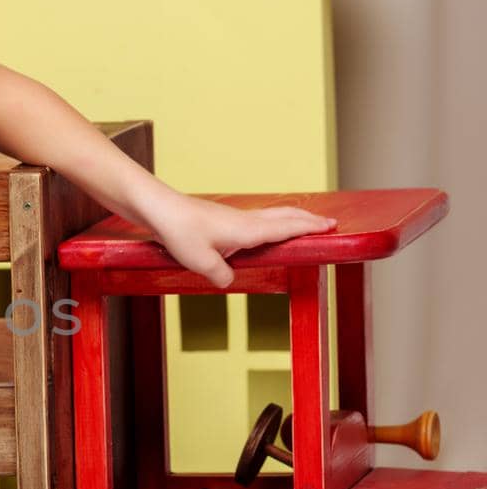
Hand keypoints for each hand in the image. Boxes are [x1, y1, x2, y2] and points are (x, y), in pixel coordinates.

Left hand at [145, 194, 337, 288]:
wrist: (158, 208)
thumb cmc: (179, 231)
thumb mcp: (201, 262)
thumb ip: (221, 275)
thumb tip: (229, 280)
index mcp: (247, 229)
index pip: (287, 228)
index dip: (310, 228)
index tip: (331, 227)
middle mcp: (245, 220)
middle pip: (285, 217)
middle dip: (308, 220)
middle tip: (329, 222)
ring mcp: (234, 217)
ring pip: (271, 215)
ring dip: (292, 217)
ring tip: (305, 222)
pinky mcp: (222, 218)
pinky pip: (257, 218)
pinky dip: (272, 220)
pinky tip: (265, 227)